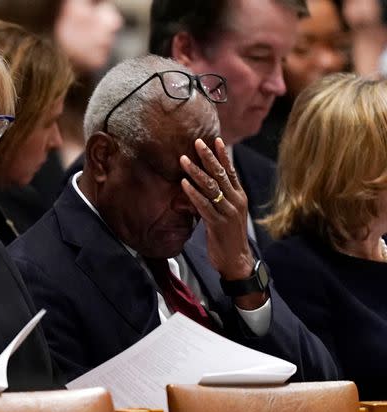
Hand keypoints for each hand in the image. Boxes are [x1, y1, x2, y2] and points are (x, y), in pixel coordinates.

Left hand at [180, 138, 253, 280]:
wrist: (237, 260)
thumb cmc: (229, 236)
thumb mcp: (228, 213)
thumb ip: (220, 197)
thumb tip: (206, 183)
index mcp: (239, 197)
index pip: (231, 171)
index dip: (223, 155)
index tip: (215, 140)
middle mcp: (236, 201)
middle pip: (221, 174)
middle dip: (208, 157)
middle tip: (197, 142)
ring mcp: (228, 212)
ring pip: (211, 187)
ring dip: (196, 172)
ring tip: (183, 160)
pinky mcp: (218, 224)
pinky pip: (204, 205)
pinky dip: (193, 193)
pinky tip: (184, 184)